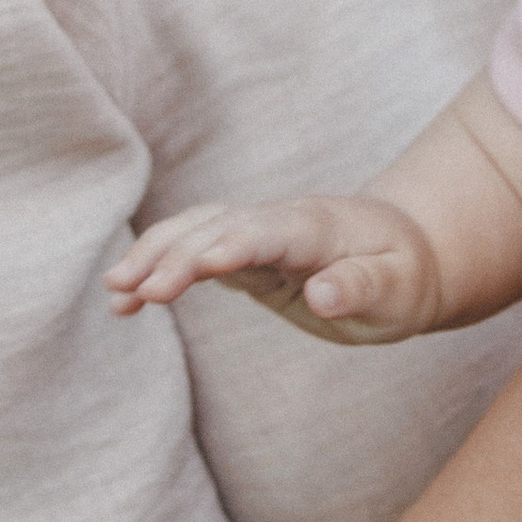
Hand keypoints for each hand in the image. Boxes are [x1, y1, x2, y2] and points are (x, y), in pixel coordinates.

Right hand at [107, 194, 443, 343]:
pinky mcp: (243, 253)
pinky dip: (157, 267)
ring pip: (196, 231)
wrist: (406, 253)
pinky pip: (193, 252)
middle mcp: (280, 222)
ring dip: (153, 255)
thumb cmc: (405, 275)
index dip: (233, 245)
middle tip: (133, 290)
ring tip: (115, 291)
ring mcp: (257, 233)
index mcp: (319, 227)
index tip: (197, 265)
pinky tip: (124, 299)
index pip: (269, 232)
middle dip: (175, 255)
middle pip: (219, 227)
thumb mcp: (399, 289)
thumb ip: (361, 287)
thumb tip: (322, 297)